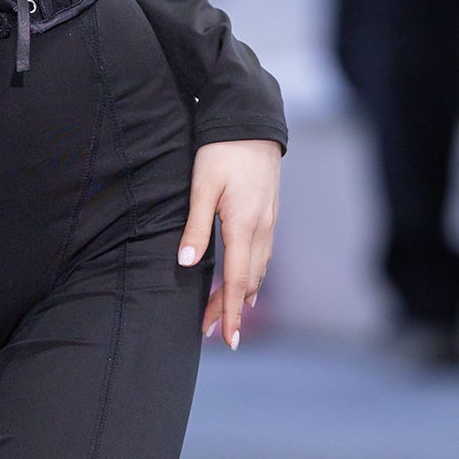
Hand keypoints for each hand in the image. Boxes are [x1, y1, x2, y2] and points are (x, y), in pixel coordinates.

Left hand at [179, 138, 281, 349]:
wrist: (252, 120)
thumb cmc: (221, 150)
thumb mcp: (201, 187)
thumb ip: (196, 228)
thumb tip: (187, 264)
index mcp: (244, 225)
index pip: (237, 281)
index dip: (230, 312)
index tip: (225, 338)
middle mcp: (262, 228)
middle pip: (249, 281)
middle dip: (232, 308)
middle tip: (214, 332)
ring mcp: (270, 221)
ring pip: (259, 269)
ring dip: (244, 294)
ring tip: (228, 313)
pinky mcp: (271, 212)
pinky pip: (264, 253)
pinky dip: (254, 274)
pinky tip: (249, 282)